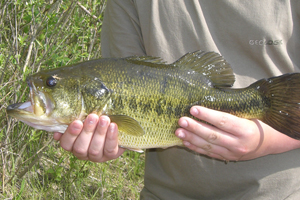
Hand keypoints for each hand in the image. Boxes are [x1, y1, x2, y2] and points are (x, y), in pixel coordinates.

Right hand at [53, 114, 124, 161]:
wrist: (116, 127)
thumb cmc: (96, 120)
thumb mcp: (84, 118)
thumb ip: (74, 119)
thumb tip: (62, 124)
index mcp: (72, 144)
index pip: (66, 144)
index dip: (70, 134)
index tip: (77, 122)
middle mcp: (83, 153)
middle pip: (80, 147)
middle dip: (87, 131)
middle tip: (93, 117)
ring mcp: (97, 156)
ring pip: (95, 149)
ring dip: (100, 132)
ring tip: (104, 119)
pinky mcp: (110, 155)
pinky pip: (110, 149)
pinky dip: (111, 137)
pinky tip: (113, 126)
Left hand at [175, 106, 299, 160]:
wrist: (270, 143)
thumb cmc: (258, 122)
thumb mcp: (249, 114)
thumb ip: (231, 109)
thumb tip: (208, 97)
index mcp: (245, 129)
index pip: (224, 121)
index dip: (208, 115)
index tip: (193, 108)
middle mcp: (238, 143)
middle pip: (213, 135)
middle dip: (195, 127)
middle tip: (181, 120)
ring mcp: (232, 152)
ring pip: (209, 146)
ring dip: (192, 138)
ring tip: (178, 132)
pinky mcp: (227, 158)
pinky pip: (209, 153)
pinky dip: (196, 148)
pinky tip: (185, 142)